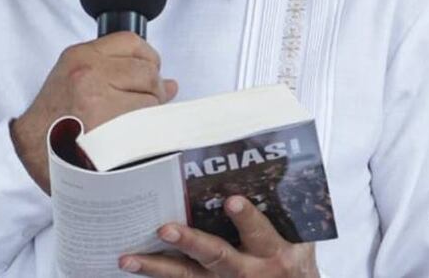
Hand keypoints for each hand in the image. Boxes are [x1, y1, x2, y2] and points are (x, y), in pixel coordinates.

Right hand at [10, 31, 177, 192]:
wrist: (32, 152)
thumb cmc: (54, 119)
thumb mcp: (75, 79)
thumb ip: (117, 73)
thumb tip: (169, 84)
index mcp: (80, 56)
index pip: (131, 42)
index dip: (148, 58)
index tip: (151, 73)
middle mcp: (89, 73)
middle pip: (147, 72)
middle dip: (152, 91)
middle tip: (142, 108)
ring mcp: (99, 101)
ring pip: (151, 100)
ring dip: (150, 114)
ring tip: (131, 126)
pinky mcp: (108, 129)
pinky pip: (146, 126)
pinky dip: (146, 134)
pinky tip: (130, 139)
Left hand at [119, 196, 319, 277]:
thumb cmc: (294, 259)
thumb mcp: (299, 236)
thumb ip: (281, 208)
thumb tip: (264, 163)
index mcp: (274, 252)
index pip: (260, 232)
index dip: (247, 218)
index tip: (232, 201)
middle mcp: (248, 271)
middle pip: (217, 257)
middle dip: (191, 243)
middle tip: (166, 228)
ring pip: (188, 276)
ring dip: (157, 267)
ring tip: (129, 257)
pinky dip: (155, 273)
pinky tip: (131, 263)